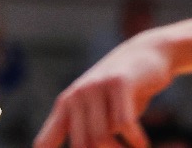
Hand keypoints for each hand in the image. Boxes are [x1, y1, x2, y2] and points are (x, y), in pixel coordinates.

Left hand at [33, 31, 173, 147]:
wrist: (147, 53)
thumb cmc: (121, 92)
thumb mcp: (99, 112)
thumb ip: (88, 133)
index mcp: (66, 106)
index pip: (44, 142)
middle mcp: (76, 95)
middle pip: (82, 146)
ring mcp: (96, 86)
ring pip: (101, 137)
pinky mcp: (118, 82)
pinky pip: (123, 124)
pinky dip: (136, 140)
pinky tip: (142, 145)